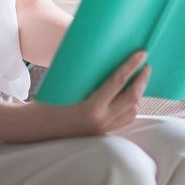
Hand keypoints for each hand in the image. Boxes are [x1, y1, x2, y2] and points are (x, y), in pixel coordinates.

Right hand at [23, 50, 150, 139]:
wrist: (38, 127)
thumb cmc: (49, 101)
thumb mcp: (67, 85)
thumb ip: (88, 75)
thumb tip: (102, 51)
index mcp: (91, 107)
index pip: (118, 82)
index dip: (131, 66)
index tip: (141, 54)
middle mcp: (100, 120)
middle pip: (132, 98)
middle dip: (142, 80)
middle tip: (146, 66)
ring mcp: (103, 129)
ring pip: (132, 111)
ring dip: (138, 94)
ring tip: (138, 80)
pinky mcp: (103, 133)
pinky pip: (124, 120)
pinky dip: (130, 107)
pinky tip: (127, 96)